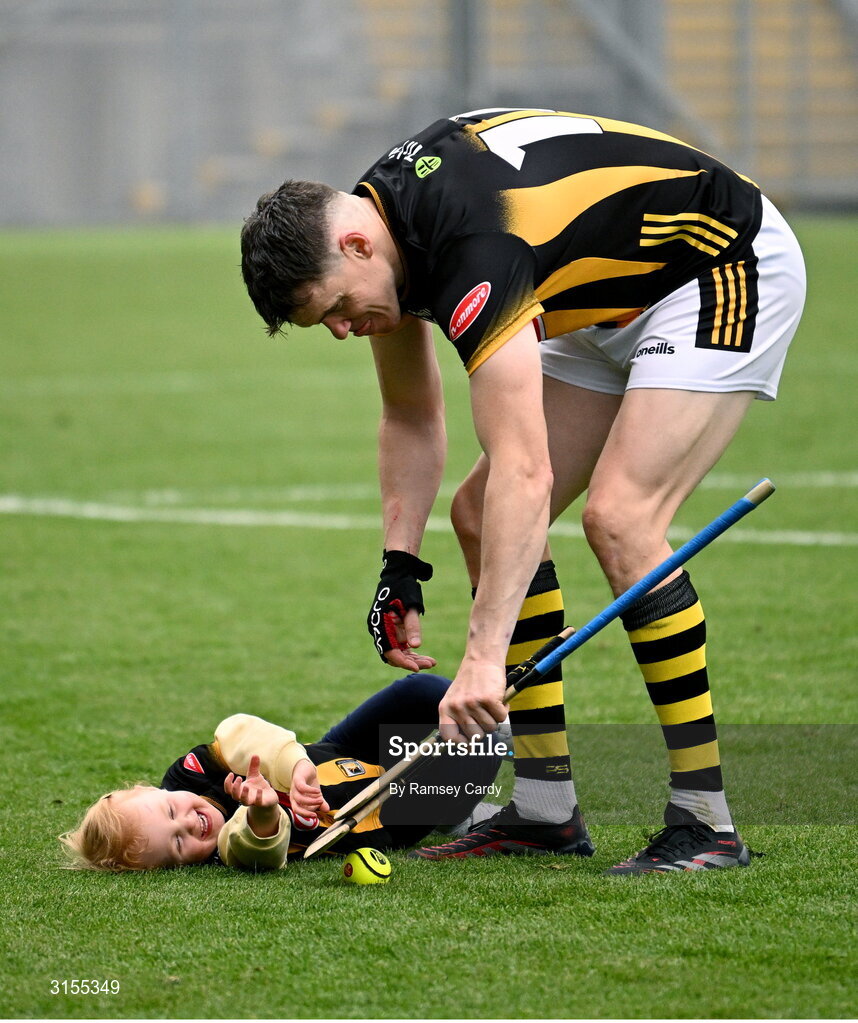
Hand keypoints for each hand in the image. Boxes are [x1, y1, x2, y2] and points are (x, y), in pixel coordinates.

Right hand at [223, 754, 279, 807]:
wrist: (269, 797)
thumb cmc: (258, 786)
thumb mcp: (255, 775)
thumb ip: (253, 766)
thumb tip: (255, 754)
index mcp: (240, 790)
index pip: (228, 789)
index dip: (227, 782)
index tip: (231, 774)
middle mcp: (244, 797)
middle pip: (234, 796)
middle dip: (235, 788)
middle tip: (239, 778)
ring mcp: (252, 801)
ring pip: (244, 801)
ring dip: (243, 795)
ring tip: (246, 787)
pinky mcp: (261, 803)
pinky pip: (258, 802)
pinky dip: (258, 797)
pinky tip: (259, 790)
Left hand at [289, 759, 329, 818]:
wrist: (306, 768)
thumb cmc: (310, 783)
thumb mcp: (317, 794)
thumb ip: (321, 803)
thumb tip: (327, 810)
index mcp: (296, 801)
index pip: (299, 811)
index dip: (306, 814)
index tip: (316, 815)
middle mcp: (293, 796)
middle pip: (295, 808)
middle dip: (306, 811)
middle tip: (318, 809)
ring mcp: (294, 788)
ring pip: (299, 798)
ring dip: (311, 801)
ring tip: (320, 799)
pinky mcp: (297, 779)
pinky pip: (301, 787)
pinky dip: (310, 791)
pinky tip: (318, 791)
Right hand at [367, 550, 436, 669]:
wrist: (399, 573)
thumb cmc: (404, 587)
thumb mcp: (410, 606)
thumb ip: (412, 626)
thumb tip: (416, 646)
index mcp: (380, 624)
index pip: (389, 651)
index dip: (403, 662)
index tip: (417, 668)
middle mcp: (379, 630)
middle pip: (394, 654)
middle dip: (412, 662)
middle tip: (430, 664)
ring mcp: (385, 630)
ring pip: (397, 652)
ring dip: (413, 658)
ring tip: (432, 662)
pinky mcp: (392, 629)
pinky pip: (400, 646)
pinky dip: (411, 652)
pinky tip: (425, 656)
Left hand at [438, 659, 507, 743]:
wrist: (482, 658)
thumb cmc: (470, 682)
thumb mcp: (455, 699)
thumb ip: (457, 720)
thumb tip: (468, 746)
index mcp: (445, 708)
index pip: (449, 737)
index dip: (462, 744)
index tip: (470, 744)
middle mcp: (456, 707)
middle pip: (476, 736)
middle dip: (484, 729)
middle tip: (485, 715)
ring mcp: (472, 703)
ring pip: (490, 728)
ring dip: (495, 718)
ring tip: (490, 704)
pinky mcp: (488, 698)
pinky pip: (502, 718)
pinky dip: (504, 710)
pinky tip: (498, 700)